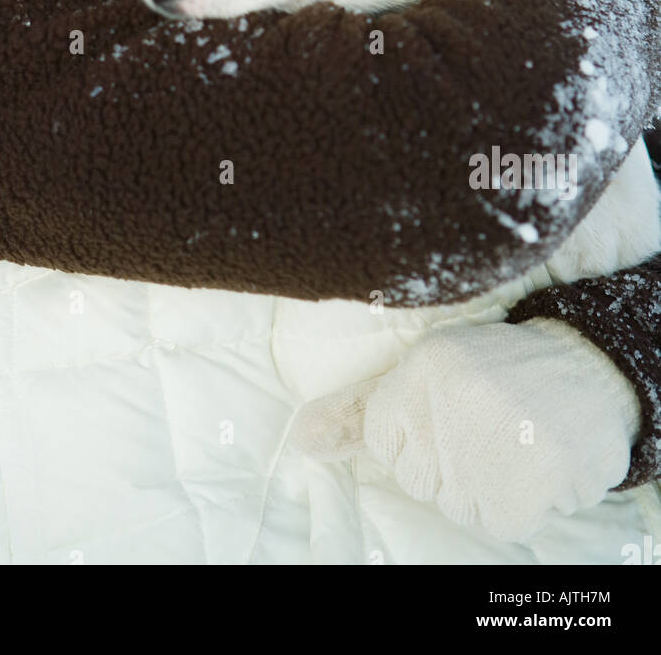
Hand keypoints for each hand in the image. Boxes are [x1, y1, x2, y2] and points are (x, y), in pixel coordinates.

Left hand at [286, 318, 640, 542]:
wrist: (590, 370)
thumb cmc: (499, 370)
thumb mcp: (429, 369)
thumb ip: (363, 410)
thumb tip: (301, 441)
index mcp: (420, 370)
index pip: (382, 440)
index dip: (419, 435)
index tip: (452, 414)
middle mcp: (446, 406)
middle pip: (417, 478)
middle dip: (452, 463)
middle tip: (489, 424)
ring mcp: (484, 450)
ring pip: (457, 504)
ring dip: (488, 484)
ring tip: (515, 439)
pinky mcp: (520, 489)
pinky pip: (498, 522)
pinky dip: (520, 503)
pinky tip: (536, 462)